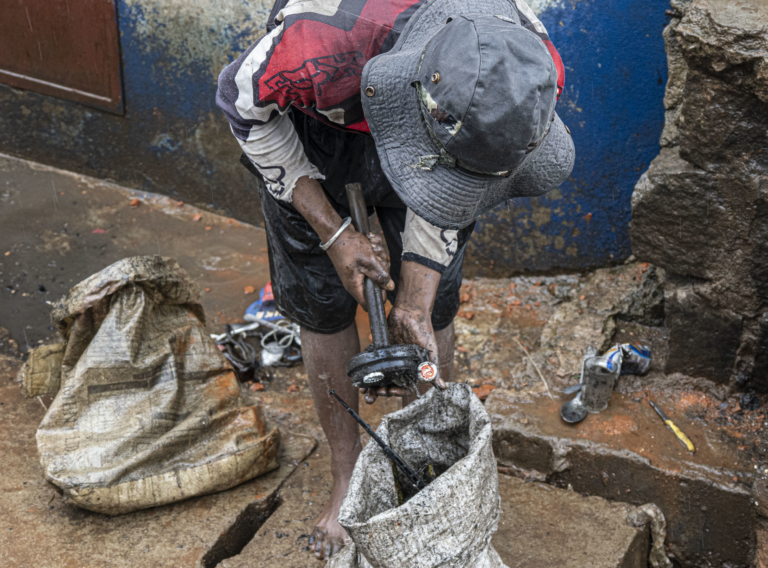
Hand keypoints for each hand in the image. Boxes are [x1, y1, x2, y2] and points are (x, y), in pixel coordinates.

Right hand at [289, 176, 392, 309]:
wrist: (337, 232)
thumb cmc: (349, 247)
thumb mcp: (369, 261)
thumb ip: (380, 275)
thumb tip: (390, 287)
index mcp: (355, 286)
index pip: (368, 303)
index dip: (380, 296)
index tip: (386, 283)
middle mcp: (356, 281)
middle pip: (376, 283)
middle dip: (381, 268)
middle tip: (377, 258)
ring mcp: (358, 272)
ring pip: (377, 269)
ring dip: (379, 256)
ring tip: (372, 247)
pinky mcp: (359, 263)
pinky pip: (373, 260)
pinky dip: (374, 250)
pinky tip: (371, 243)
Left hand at [362, 304, 445, 403]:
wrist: (410, 311)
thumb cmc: (424, 330)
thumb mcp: (430, 351)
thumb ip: (432, 369)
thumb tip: (441, 387)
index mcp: (412, 370)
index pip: (404, 387)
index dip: (398, 392)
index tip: (390, 392)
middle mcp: (400, 367)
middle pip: (390, 385)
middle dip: (381, 392)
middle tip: (373, 395)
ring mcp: (389, 359)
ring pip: (379, 377)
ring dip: (371, 386)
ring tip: (364, 392)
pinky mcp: (380, 350)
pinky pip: (372, 364)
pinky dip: (366, 372)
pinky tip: (359, 378)